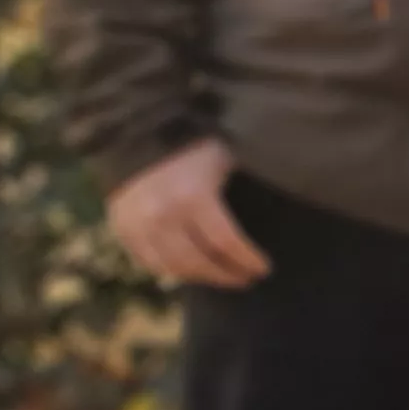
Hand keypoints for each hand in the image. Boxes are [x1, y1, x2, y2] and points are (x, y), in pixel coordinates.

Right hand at [106, 140, 266, 288]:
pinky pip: (147, 261)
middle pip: (199, 262)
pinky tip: (191, 271)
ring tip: (221, 277)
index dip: (247, 261)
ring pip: (172, 267)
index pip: (226, 243)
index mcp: (193, 197)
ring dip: (201, 277)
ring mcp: (138, 223)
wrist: (138, 131)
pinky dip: (171, 271)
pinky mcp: (121, 227)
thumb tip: (287, 204)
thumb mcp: (225, 159)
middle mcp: (162, 215)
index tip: (263, 269)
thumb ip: (244, 188)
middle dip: (227, 275)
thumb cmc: (194, 143)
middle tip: (245, 278)